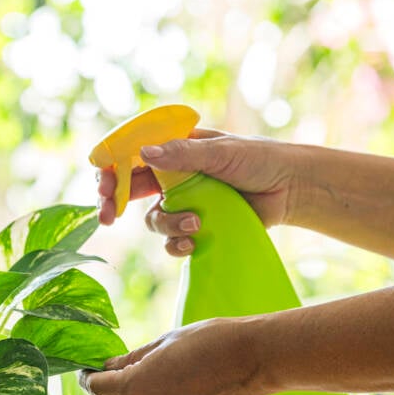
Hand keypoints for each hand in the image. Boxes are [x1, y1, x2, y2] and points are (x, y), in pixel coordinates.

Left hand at [78, 317, 268, 394]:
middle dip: (111, 391)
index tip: (89, 369)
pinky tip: (170, 391)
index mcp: (137, 387)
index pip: (97, 389)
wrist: (253, 359)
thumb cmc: (208, 341)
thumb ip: (130, 359)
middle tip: (117, 371)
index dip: (89, 378)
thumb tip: (107, 366)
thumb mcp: (162, 343)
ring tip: (149, 379)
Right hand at [97, 128, 298, 255]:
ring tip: (195, 224)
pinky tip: (195, 241)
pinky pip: (172, 241)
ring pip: (152, 219)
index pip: (130, 156)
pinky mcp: (196, 227)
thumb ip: (183, 154)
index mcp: (173, 150)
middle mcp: (171, 176)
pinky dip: (177, 244)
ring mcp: (182, 203)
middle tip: (108, 216)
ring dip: (166, 225)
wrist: (290, 189)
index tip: (103, 185)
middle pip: (127, 190)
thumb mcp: (221, 152)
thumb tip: (144, 153)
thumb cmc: (259, 159)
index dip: (110, 170)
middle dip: (113, 203)